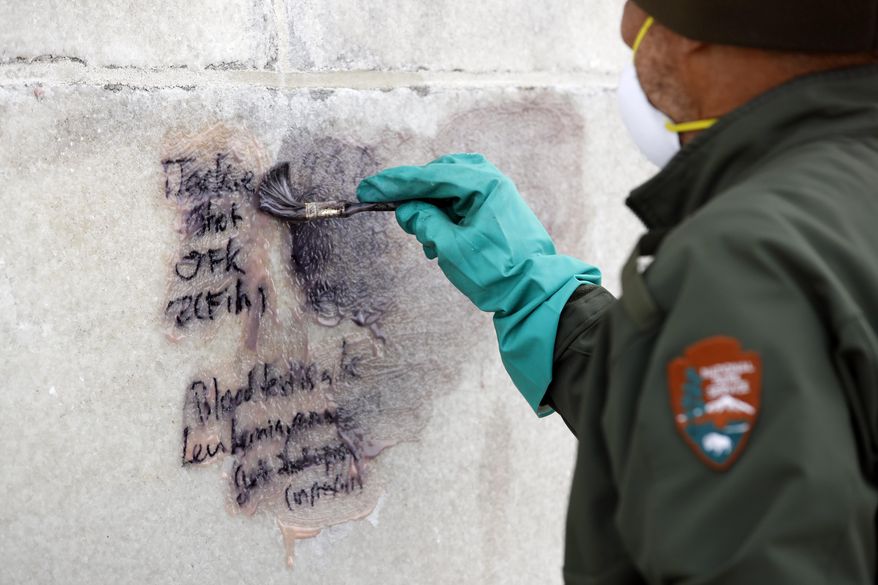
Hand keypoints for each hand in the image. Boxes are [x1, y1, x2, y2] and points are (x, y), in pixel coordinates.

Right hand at [358, 153, 600, 414]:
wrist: (535, 293)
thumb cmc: (497, 271)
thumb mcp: (451, 247)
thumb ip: (424, 222)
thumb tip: (406, 209)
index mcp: (483, 184)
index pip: (428, 177)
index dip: (394, 183)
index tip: (367, 188)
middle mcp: (490, 181)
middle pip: (438, 176)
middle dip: (414, 195)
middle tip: (395, 215)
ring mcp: (494, 194)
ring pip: (448, 191)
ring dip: (429, 210)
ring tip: (424, 240)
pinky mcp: (495, 209)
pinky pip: (459, 203)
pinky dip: (443, 217)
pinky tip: (437, 243)